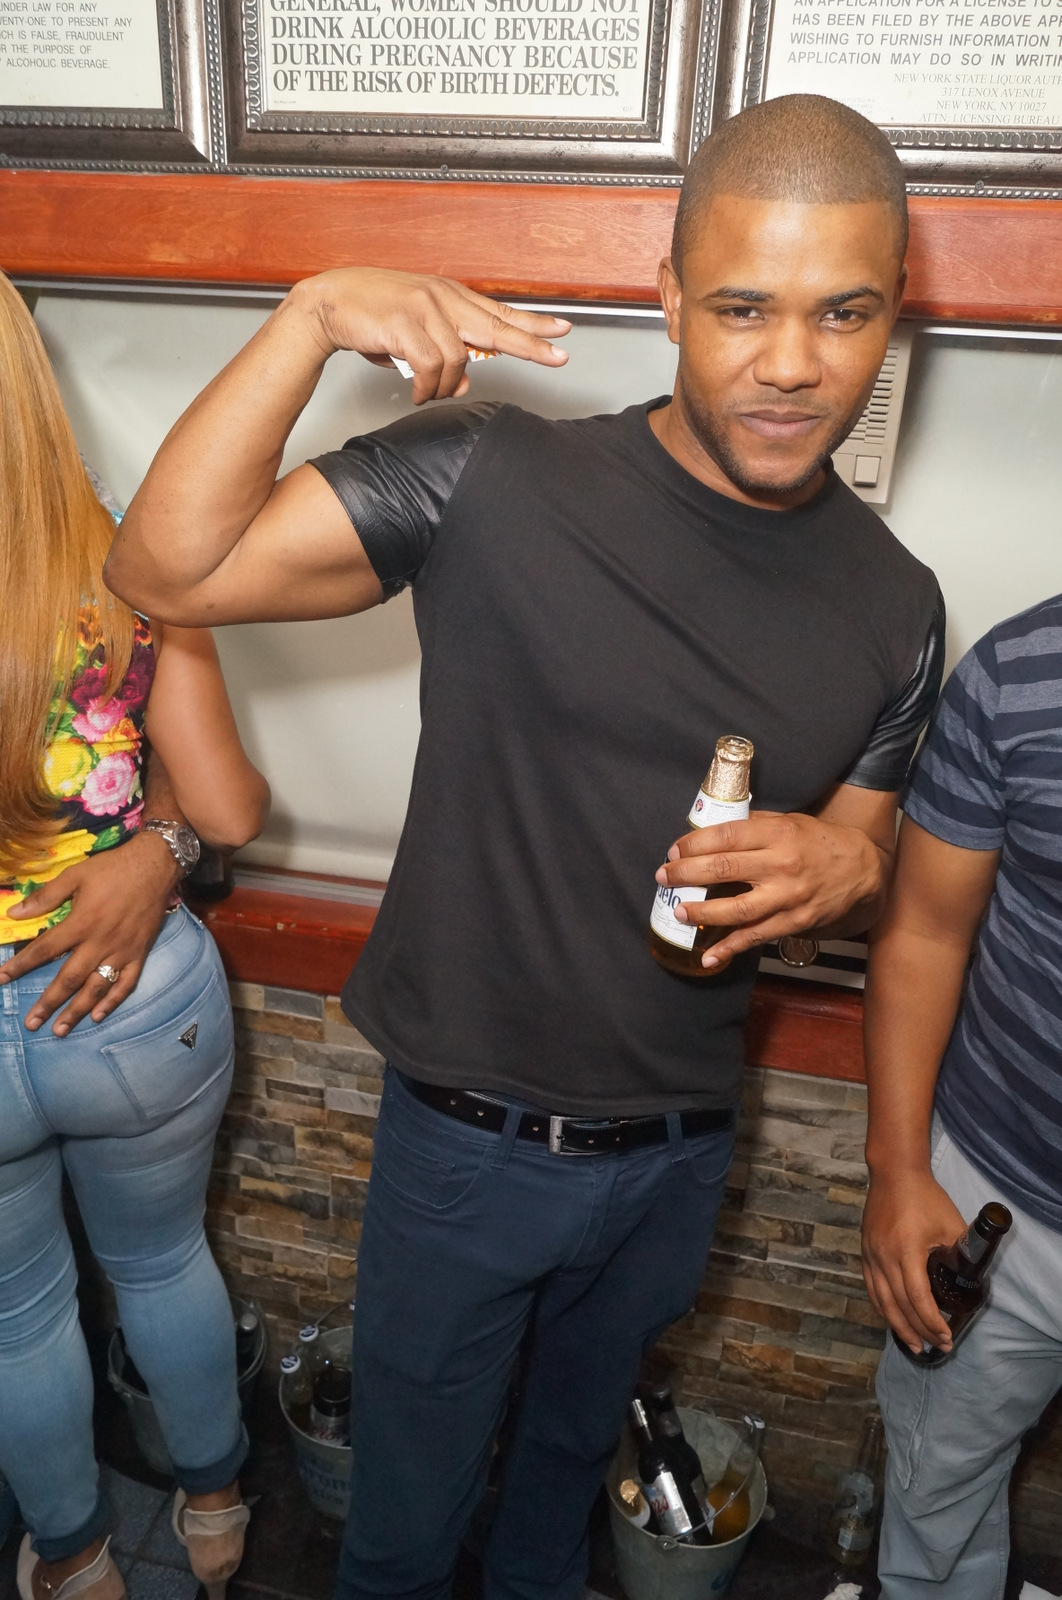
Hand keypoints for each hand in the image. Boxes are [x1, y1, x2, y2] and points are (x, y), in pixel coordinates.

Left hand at [0, 832, 179, 1035]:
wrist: (155, 866)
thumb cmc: (112, 869)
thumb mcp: (75, 875)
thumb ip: (45, 896)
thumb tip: (14, 913)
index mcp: (82, 922)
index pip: (45, 949)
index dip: (21, 966)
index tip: (1, 979)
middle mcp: (100, 942)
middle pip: (70, 979)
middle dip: (48, 1003)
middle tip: (32, 1023)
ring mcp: (122, 951)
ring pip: (97, 987)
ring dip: (77, 1011)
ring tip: (60, 1030)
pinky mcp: (140, 953)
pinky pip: (127, 983)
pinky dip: (113, 1001)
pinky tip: (98, 1016)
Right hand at [298, 268, 569, 404]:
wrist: (328, 302)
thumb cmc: (370, 316)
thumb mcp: (413, 336)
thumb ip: (444, 356)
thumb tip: (463, 383)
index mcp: (447, 295)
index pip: (498, 311)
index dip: (531, 323)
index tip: (562, 330)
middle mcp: (441, 296)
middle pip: (496, 326)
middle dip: (530, 345)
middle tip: (558, 358)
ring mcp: (424, 307)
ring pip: (457, 360)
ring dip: (444, 386)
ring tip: (428, 393)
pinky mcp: (405, 322)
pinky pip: (430, 367)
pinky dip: (426, 388)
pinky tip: (418, 393)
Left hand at [653, 810, 885, 970]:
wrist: (865, 871)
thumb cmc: (820, 842)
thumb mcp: (790, 822)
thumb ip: (753, 827)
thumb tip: (709, 833)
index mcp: (778, 833)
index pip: (726, 836)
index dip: (694, 844)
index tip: (675, 851)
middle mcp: (781, 865)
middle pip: (724, 869)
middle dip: (687, 874)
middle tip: (665, 877)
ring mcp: (787, 897)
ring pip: (736, 909)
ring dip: (701, 912)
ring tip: (680, 911)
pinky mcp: (794, 923)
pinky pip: (755, 937)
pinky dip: (730, 949)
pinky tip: (708, 956)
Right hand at [861, 1169, 966, 1354]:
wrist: (894, 1173)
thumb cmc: (925, 1197)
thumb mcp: (950, 1224)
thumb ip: (959, 1253)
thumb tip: (971, 1279)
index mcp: (906, 1250)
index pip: (918, 1297)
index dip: (932, 1322)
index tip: (947, 1336)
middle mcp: (884, 1256)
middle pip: (900, 1305)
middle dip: (920, 1330)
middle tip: (937, 1347)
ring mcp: (871, 1255)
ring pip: (882, 1301)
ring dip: (899, 1326)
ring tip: (914, 1345)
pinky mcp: (865, 1252)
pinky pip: (872, 1288)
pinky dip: (883, 1309)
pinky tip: (893, 1320)